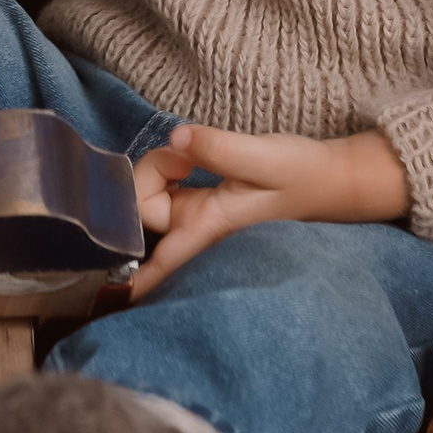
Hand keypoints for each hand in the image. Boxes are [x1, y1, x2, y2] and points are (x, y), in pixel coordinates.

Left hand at [129, 124, 409, 295]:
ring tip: (196, 154)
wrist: (328, 177)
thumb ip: (220, 149)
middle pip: (141, 207)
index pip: (162, 261)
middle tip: (187, 155)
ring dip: (162, 165)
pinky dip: (168, 165)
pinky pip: (163, 182)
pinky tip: (189, 158)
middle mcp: (196, 226)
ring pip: (148, 191)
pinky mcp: (196, 198)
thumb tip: (177, 138)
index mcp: (209, 227)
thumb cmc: (301, 173)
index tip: (104, 294)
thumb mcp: (265, 157)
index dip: (132, 278)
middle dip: (151, 172)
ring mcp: (194, 213)